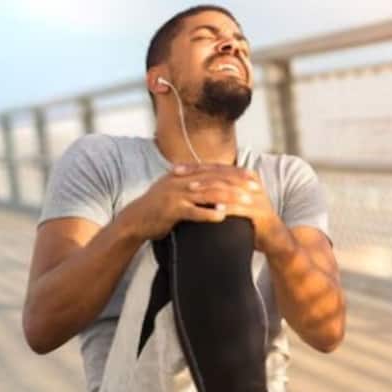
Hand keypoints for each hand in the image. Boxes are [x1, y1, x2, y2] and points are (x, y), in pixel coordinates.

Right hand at [118, 163, 250, 240]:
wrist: (135, 220)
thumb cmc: (159, 208)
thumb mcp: (176, 190)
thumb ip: (194, 184)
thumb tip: (214, 183)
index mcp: (184, 174)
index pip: (215, 170)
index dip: (235, 173)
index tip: (254, 177)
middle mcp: (181, 180)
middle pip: (215, 179)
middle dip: (238, 183)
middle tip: (256, 188)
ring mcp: (175, 194)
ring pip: (207, 193)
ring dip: (229, 197)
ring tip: (246, 202)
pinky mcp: (171, 210)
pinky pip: (193, 211)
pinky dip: (208, 213)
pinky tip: (222, 217)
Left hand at [174, 163, 284, 251]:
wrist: (274, 238)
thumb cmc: (251, 221)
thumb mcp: (235, 201)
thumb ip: (221, 191)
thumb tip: (195, 184)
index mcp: (244, 176)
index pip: (216, 167)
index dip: (196, 167)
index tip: (176, 169)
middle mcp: (251, 183)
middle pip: (220, 174)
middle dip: (197, 174)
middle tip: (178, 176)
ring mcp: (257, 197)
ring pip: (228, 188)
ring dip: (208, 188)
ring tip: (191, 189)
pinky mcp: (260, 212)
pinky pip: (240, 208)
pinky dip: (226, 207)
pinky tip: (212, 208)